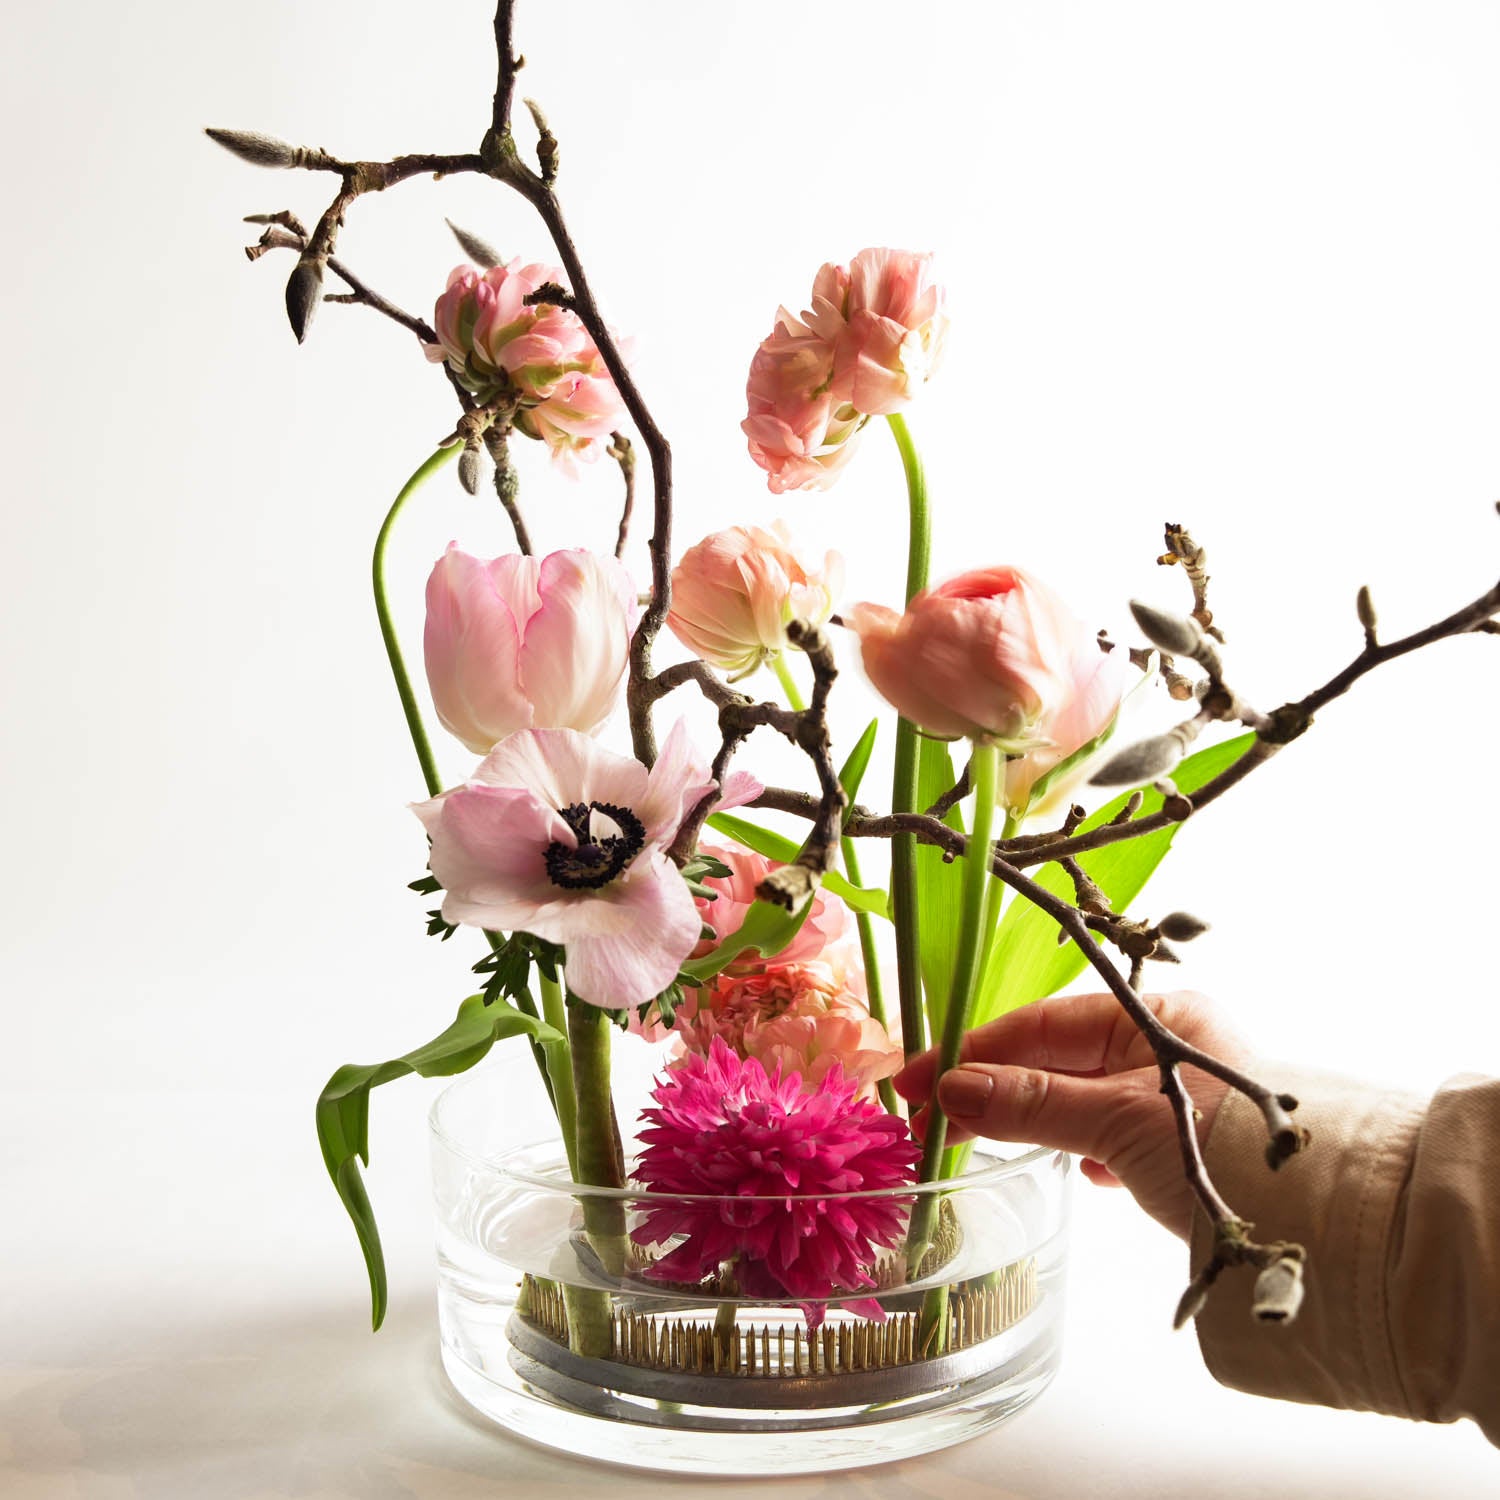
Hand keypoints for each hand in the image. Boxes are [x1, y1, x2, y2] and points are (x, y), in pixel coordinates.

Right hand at [893, 990, 1249, 1240]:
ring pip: (1075, 1100)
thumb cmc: (1226, 1152)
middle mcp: (1160, 1045)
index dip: (974, 1050)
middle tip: (928, 1121)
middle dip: (992, 1088)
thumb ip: (1032, 1105)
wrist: (1324, 1228)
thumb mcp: (1118, 1121)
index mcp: (1153, 1014)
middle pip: (1053, 1060)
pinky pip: (1107, 1136)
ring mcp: (1168, 1097)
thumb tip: (950, 1090)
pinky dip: (1080, 1150)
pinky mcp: (1177, 1147)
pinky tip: (1077, 1172)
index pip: (1041, 1024)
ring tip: (977, 1144)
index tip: (918, 1080)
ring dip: (1028, 1120)